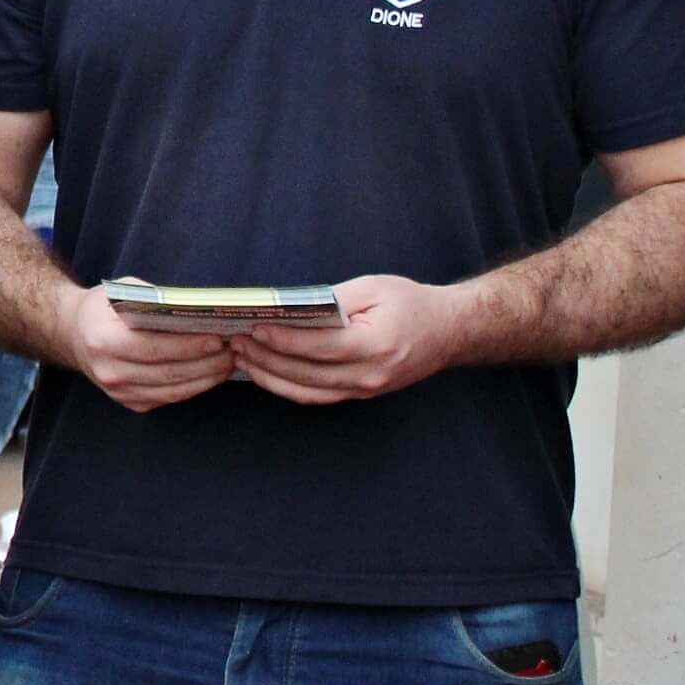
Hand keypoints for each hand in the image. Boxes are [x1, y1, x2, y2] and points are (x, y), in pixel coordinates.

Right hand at [61, 282, 237, 412]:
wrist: (74, 334)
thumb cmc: (103, 308)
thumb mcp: (122, 291)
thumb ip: (154, 300)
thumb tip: (195, 309)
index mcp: (103, 341)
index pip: (154, 347)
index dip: (188, 346)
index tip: (217, 339)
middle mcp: (109, 371)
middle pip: (168, 372)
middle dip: (205, 364)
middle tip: (232, 351)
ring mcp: (118, 392)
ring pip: (172, 391)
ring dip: (205, 379)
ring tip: (228, 364)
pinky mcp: (129, 402)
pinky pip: (167, 399)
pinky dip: (192, 388)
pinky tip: (209, 375)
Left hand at [233, 274, 465, 404]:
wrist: (449, 331)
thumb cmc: (411, 303)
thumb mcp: (373, 288)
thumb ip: (332, 300)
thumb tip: (288, 309)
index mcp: (376, 344)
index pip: (319, 347)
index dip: (282, 339)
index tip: (254, 328)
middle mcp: (371, 374)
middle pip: (306, 373)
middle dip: (266, 358)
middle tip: (235, 342)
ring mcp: (366, 389)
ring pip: (307, 391)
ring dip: (270, 377)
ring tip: (241, 358)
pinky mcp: (361, 393)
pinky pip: (317, 396)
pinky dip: (287, 387)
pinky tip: (265, 372)